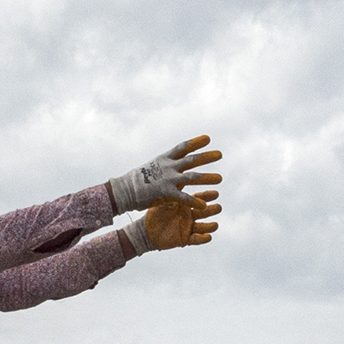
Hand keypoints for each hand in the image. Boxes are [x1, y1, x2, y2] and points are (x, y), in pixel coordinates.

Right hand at [107, 135, 223, 212]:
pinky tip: (205, 205)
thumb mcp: (151, 168)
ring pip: (192, 177)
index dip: (195, 142)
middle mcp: (168, 167)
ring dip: (207, 177)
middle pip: (192, 160)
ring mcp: (168, 179)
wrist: (123, 190)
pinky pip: (184, 198)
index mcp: (164, 159)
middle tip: (220, 154)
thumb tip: (171, 163)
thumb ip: (164, 166)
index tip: (208, 138)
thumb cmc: (136, 180)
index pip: (182, 148)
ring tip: (220, 178)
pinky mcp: (166, 193)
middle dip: (207, 156)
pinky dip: (194, 201)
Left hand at [146, 190, 220, 248]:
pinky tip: (208, 237)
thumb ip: (174, 191)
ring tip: (215, 225)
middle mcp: (189, 216)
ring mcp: (188, 228)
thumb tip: (179, 175)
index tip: (216, 193)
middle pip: (203, 212)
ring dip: (210, 226)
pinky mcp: (184, 239)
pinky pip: (195, 240)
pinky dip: (202, 239)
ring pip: (202, 227)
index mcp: (185, 205)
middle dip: (211, 210)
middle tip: (219, 207)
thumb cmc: (154, 214)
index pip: (198, 199)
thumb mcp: (164, 200)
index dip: (206, 197)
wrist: (146, 230)